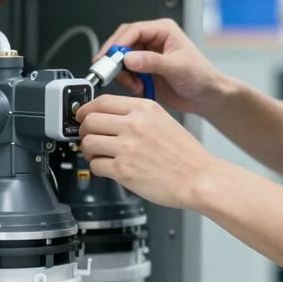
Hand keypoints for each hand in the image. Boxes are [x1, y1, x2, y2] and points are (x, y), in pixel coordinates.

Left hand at [76, 93, 213, 208]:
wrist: (200, 179)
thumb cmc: (186, 155)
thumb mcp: (163, 120)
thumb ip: (136, 116)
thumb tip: (108, 119)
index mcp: (144, 108)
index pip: (101, 101)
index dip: (86, 110)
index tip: (82, 116)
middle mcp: (134, 124)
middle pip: (89, 120)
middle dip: (84, 131)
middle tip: (89, 137)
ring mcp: (127, 147)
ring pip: (88, 143)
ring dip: (89, 151)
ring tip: (99, 155)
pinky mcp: (123, 170)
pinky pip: (95, 165)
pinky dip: (98, 168)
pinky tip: (109, 168)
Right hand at [95, 18, 223, 115]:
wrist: (207, 97)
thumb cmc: (201, 76)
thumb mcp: (178, 67)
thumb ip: (152, 62)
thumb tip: (129, 58)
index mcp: (163, 31)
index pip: (133, 30)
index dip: (118, 42)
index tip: (110, 55)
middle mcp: (152, 41)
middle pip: (123, 43)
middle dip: (114, 57)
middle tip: (108, 70)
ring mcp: (147, 57)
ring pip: (121, 60)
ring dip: (122, 73)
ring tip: (134, 84)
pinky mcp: (144, 72)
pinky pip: (126, 74)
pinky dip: (127, 82)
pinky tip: (139, 89)